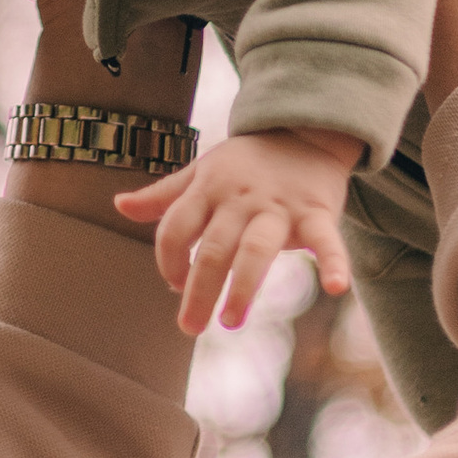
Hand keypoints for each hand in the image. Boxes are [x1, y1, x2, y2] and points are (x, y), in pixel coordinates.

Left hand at [116, 124, 363, 333]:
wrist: (304, 130)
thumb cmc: (246, 162)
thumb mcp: (201, 171)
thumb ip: (163, 196)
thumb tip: (119, 206)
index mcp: (208, 189)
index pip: (175, 228)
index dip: (169, 259)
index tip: (174, 284)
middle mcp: (239, 199)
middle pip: (213, 247)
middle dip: (199, 289)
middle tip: (189, 327)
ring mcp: (278, 206)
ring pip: (256, 248)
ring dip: (243, 287)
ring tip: (231, 322)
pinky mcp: (316, 211)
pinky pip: (327, 239)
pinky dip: (334, 262)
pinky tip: (338, 288)